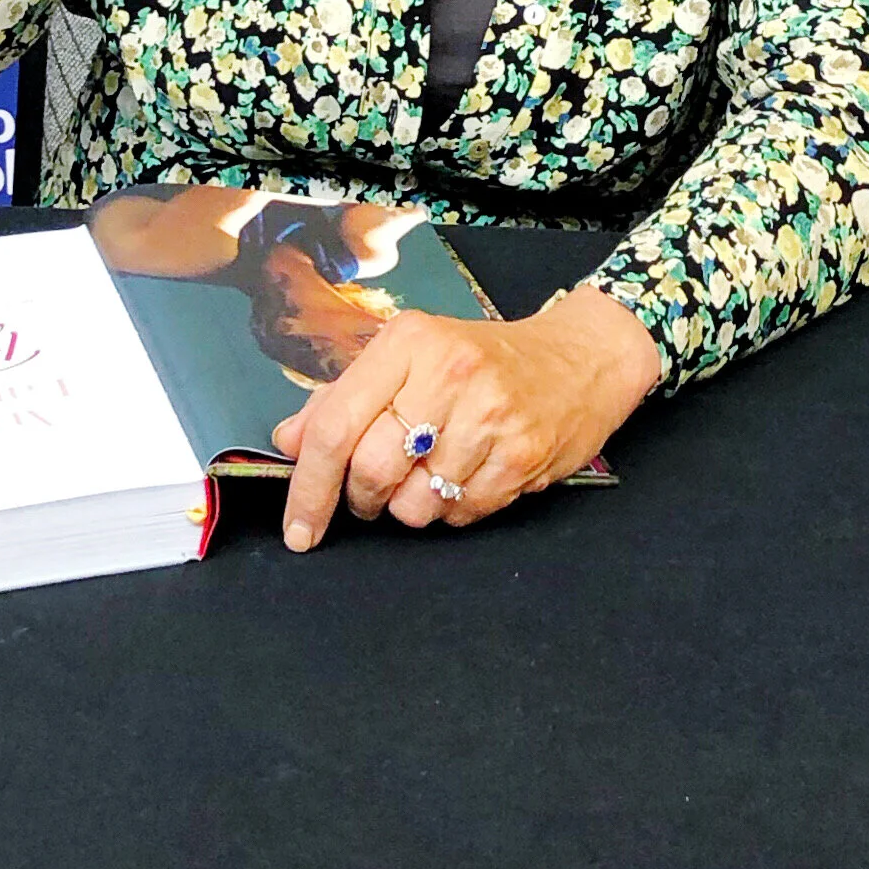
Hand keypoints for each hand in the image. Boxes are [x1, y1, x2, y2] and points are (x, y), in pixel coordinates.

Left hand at [269, 282, 662, 549]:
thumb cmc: (484, 359)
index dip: (308, 486)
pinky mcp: (521, 455)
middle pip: (371, 470)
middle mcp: (448, 373)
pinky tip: (469, 474)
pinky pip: (460, 515)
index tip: (299, 527)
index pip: (337, 425)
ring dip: (412, 506)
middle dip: (363, 498)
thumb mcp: (412, 356)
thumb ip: (346, 396)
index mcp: (410, 341)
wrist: (579, 359)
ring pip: (415, 504)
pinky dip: (454, 509)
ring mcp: (489, 416)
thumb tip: (289, 440)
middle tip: (375, 491)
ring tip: (433, 473)